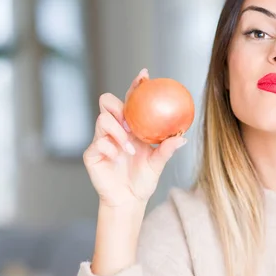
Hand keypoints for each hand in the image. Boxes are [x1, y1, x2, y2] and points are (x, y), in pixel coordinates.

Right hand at [83, 69, 186, 207]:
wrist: (129, 199)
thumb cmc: (143, 179)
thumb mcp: (158, 163)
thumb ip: (167, 150)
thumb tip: (183, 137)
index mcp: (131, 126)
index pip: (131, 101)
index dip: (136, 86)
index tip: (145, 75)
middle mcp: (115, 129)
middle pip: (107, 102)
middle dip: (117, 104)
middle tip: (128, 118)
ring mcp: (101, 140)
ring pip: (102, 120)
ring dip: (117, 131)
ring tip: (129, 146)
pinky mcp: (92, 154)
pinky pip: (97, 143)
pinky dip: (110, 147)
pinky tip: (118, 155)